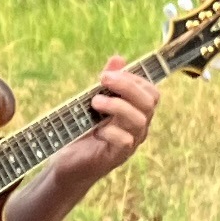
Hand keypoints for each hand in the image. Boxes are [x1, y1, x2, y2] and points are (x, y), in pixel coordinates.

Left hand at [67, 59, 158, 179]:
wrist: (68, 162)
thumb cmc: (83, 130)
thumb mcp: (94, 100)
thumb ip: (108, 81)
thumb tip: (118, 58)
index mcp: (136, 112)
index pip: (151, 92)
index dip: (134, 79)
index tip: (109, 74)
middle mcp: (138, 127)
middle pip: (149, 103)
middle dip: (127, 86)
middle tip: (102, 80)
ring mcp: (130, 143)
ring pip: (139, 121)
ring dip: (117, 106)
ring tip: (95, 102)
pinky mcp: (117, 156)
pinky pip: (126, 141)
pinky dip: (111, 131)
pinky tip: (96, 130)